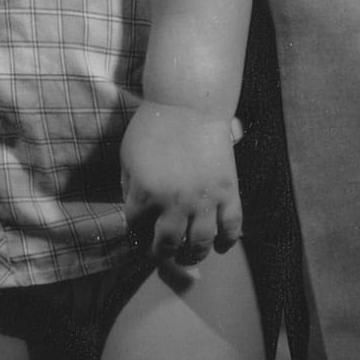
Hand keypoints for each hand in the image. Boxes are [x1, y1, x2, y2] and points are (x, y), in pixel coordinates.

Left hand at [121, 102, 242, 290]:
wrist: (189, 105)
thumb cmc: (153, 126)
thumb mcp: (127, 157)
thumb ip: (128, 186)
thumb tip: (134, 209)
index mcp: (144, 195)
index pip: (136, 230)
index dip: (136, 236)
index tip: (140, 238)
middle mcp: (173, 203)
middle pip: (167, 244)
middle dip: (163, 253)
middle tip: (163, 252)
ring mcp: (203, 200)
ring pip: (200, 242)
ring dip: (194, 254)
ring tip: (190, 255)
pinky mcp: (228, 192)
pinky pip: (231, 225)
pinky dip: (228, 241)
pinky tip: (220, 247)